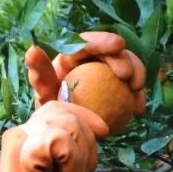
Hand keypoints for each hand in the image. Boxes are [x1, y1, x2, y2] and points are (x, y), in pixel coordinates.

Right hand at [0, 102, 107, 171]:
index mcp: (26, 130)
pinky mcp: (25, 151)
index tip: (102, 131)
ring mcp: (21, 139)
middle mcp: (21, 129)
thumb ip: (67, 145)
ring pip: (67, 125)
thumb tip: (98, 129)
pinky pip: (61, 142)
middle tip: (83, 170)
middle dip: (87, 141)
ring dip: (81, 156)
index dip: (83, 115)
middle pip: (66, 114)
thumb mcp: (55, 165)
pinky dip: (72, 163)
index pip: (57, 107)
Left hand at [25, 31, 147, 115]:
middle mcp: (92, 60)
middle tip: (128, 77)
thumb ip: (40, 74)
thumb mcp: (44, 93)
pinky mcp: (119, 88)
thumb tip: (33, 49)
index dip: (104, 40)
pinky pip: (132, 88)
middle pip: (113, 51)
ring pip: (128, 65)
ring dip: (137, 74)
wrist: (65, 131)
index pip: (88, 42)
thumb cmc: (51, 109)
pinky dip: (138, 96)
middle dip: (126, 59)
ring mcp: (108, 73)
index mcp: (73, 55)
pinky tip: (139, 109)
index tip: (118, 46)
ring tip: (136, 90)